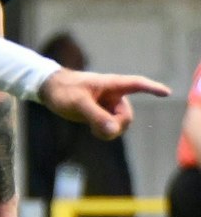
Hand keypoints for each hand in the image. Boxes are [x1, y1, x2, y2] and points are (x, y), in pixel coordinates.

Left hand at [38, 70, 169, 139]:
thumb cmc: (64, 91)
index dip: (152, 89)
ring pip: (119, 124)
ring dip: (109, 131)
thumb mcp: (78, 104)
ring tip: (92, 129)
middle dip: (116, 126)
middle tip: (99, 130)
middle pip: (127, 116)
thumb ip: (95, 116)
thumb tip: (113, 130)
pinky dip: (104, 132)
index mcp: (112, 85)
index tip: (167, 93)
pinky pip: (110, 127)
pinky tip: (93, 130)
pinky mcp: (101, 113)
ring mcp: (108, 105)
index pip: (138, 85)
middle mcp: (114, 95)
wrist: (49, 89)